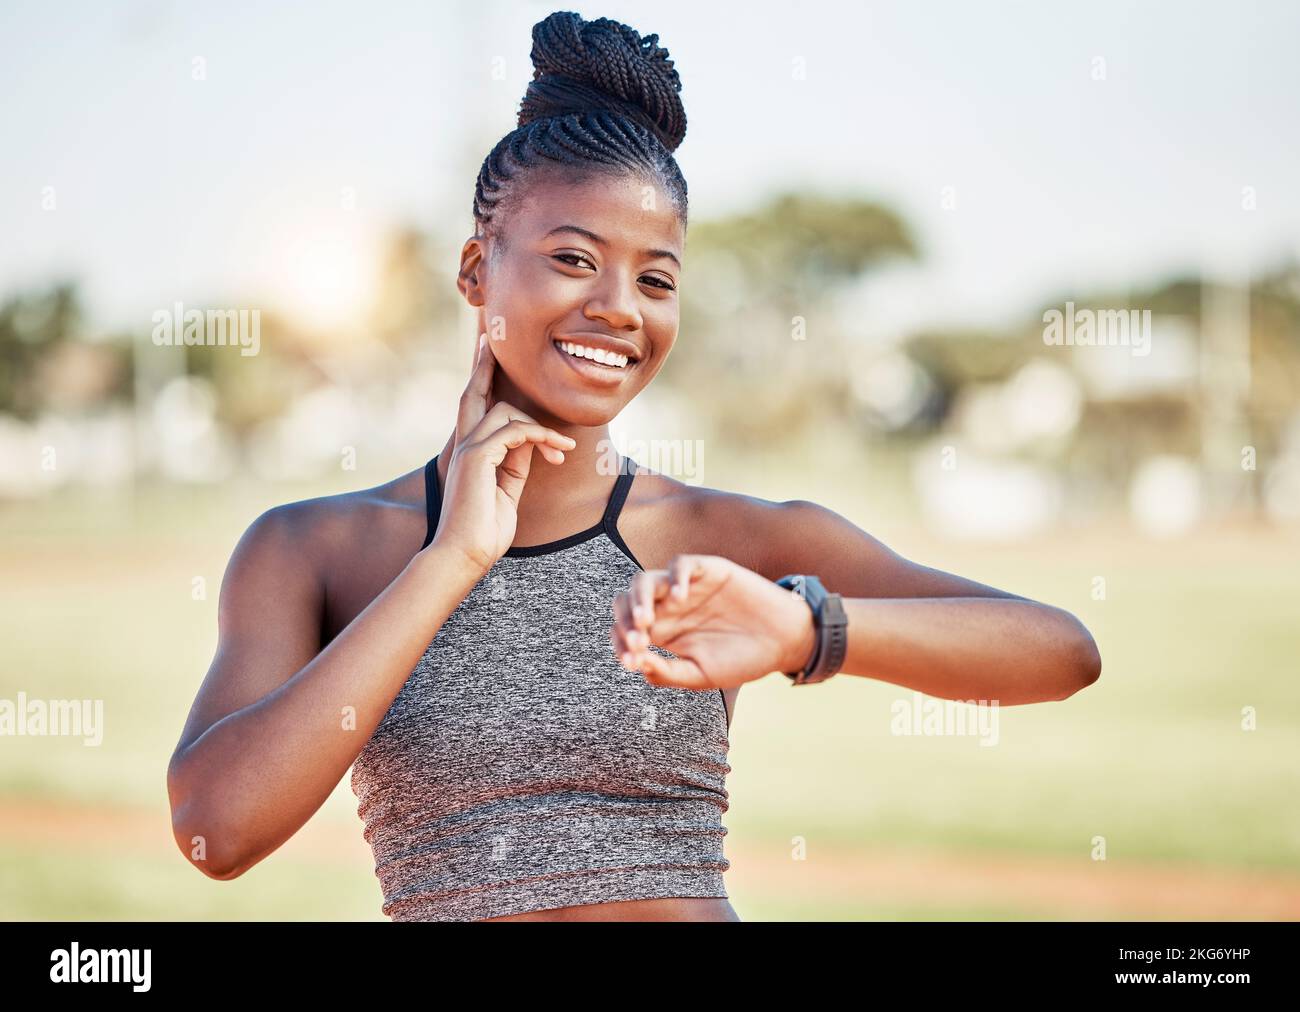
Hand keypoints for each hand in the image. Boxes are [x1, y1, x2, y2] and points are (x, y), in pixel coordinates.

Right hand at [430, 334, 575, 573]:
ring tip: (562, 449)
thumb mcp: (507, 491)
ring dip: (541, 427)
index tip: (487, 355)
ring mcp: (468, 449)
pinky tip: (558, 451)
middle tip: (490, 341)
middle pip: (474, 394)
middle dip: (484, 366)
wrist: (464, 556)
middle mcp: (464, 446)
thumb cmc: (485, 531)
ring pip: (505, 412)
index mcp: (469, 453)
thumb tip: (532, 441)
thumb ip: (515, 462)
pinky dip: (542, 437)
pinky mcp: (477, 458)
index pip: (474, 408)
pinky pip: (516, 432)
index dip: (480, 380)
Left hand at [610, 554, 817, 689]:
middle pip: (627, 602)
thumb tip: (635, 664)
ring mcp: (685, 587)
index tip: (631, 662)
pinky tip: (678, 598)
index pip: (625, 629)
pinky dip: (674, 577)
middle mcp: (668, 608)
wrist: (783, 642)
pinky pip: (680, 564)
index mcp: (662, 632)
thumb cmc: (741, 660)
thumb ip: (667, 672)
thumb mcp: (701, 675)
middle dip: (625, 621)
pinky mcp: (707, 571)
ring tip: (646, 619)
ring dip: (639, 599)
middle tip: (638, 640)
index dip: (621, 644)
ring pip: (645, 580)